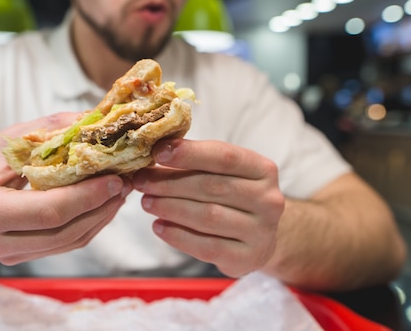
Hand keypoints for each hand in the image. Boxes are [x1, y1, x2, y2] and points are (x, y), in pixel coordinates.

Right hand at [0, 112, 132, 264]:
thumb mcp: (11, 138)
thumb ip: (52, 129)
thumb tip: (97, 120)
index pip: (48, 211)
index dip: (88, 197)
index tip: (116, 179)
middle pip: (62, 232)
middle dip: (100, 207)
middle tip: (125, 183)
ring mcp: (6, 256)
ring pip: (67, 243)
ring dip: (100, 217)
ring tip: (120, 191)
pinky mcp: (20, 258)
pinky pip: (63, 245)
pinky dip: (87, 224)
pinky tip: (102, 203)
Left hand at [132, 138, 284, 276]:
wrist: (259, 236)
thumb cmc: (233, 195)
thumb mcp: (224, 172)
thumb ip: (196, 161)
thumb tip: (155, 151)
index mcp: (263, 169)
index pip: (224, 157)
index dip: (189, 154)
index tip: (157, 152)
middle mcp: (269, 200)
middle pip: (212, 187)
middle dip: (170, 183)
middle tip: (141, 180)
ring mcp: (261, 232)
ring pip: (208, 216)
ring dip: (170, 207)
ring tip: (146, 202)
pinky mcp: (247, 258)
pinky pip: (207, 246)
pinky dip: (178, 236)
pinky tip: (158, 226)